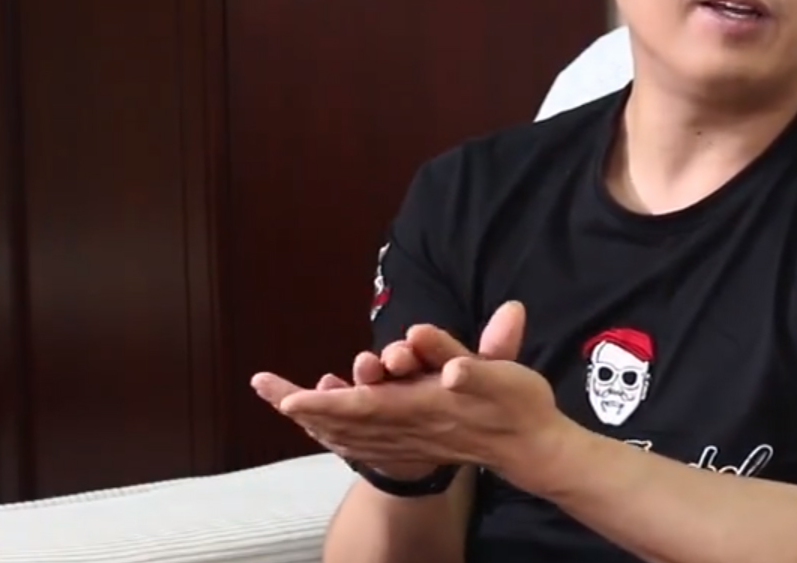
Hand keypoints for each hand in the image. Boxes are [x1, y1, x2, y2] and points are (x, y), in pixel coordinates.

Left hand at [252, 301, 572, 487]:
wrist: (531, 448)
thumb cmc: (518, 406)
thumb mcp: (500, 375)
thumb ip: (468, 359)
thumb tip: (435, 350)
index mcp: (422, 407)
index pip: (362, 406)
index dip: (324, 402)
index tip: (289, 397)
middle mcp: (408, 427)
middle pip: (345, 420)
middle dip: (304, 406)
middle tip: (265, 387)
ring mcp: (409, 440)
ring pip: (351, 434)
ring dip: (315, 419)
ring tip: (285, 402)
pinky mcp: (414, 445)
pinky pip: (364, 443)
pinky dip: (338, 433)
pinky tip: (327, 428)